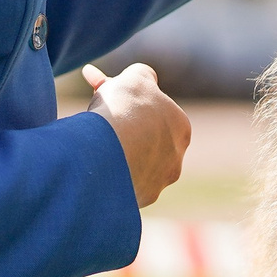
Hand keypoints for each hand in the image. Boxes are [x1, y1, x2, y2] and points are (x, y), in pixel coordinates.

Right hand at [82, 62, 191, 208]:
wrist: (107, 151)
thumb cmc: (123, 110)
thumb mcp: (134, 77)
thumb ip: (142, 74)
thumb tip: (144, 76)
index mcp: (181, 128)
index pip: (156, 116)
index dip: (132, 109)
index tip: (113, 105)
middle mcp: (176, 159)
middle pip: (148, 144)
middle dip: (128, 136)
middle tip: (101, 128)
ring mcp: (158, 184)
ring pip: (136, 168)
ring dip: (119, 159)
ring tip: (95, 150)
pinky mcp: (138, 202)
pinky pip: (123, 189)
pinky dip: (110, 180)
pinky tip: (95, 171)